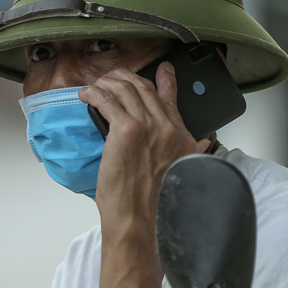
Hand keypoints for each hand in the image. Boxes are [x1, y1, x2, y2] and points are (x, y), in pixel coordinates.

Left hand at [81, 61, 211, 229]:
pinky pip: (107, 101)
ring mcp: (147, 127)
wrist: (139, 218)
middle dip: (125, 78)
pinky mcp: (125, 130)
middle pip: (145, 88)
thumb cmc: (152, 203)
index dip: (166, 80)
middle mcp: (167, 129)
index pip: (172, 99)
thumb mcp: (180, 173)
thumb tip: (199, 145)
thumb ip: (188, 154)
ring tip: (96, 87)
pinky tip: (87, 96)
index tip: (163, 69)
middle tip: (112, 79)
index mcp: (181, 138)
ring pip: (125, 89)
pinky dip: (95, 94)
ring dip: (107, 84)